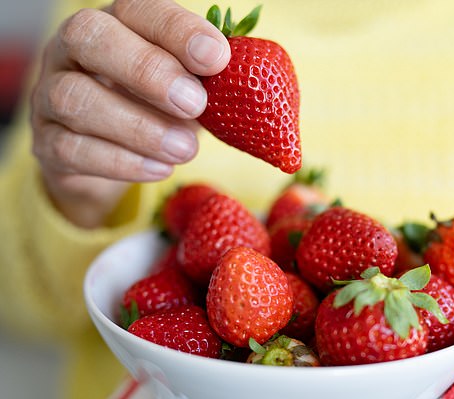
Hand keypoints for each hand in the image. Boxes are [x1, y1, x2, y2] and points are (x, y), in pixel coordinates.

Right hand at [30, 0, 229, 227]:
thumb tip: (248, 81)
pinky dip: (121, 162)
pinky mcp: (47, 143)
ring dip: (138, 127)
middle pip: (90, 37)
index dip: (177, 31)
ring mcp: (49, 95)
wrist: (107, 158)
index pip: (138, 9)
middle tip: (195, 103)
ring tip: (186, 150)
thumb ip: (205, 79)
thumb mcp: (185, 89)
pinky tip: (160, 169)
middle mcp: (72, 50)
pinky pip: (71, 149)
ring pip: (74, 98)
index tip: (218, 58)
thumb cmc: (155, 110)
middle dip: (147, 70)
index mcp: (115, 25)